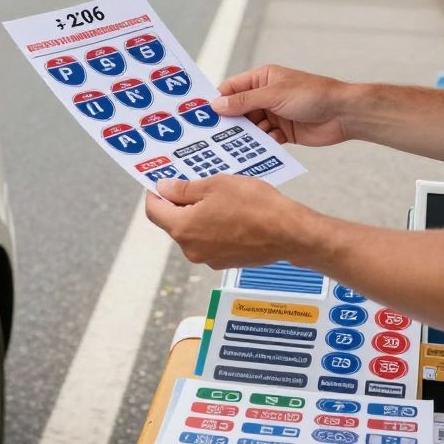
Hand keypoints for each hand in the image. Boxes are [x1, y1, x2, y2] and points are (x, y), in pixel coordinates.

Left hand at [144, 176, 311, 269]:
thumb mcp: (215, 185)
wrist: (288, 232)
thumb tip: (163, 188)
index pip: (154, 211)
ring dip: (198, 213)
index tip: (161, 182)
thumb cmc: (255, 206)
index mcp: (183, 229)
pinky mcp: (224, 261)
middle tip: (194, 183)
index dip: (155, 193)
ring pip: (193, 231)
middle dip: (179, 202)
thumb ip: (184, 189)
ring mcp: (208, 258)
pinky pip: (209, 240)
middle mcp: (191, 249)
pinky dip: (213, 226)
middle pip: (173, 222)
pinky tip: (230, 211)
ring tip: (218, 195)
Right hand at [212, 64, 351, 147]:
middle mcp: (265, 96)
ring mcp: (274, 114)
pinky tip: (261, 148)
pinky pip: (265, 139)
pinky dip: (263, 143)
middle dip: (230, 122)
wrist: (344, 114)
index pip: (232, 89)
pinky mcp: (284, 132)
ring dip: (247, 135)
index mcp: (262, 79)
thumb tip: (217, 104)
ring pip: (251, 127)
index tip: (201, 115)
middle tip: (214, 135)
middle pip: (239, 110)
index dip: (217, 100)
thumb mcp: (273, 95)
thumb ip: (244, 101)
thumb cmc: (312, 94)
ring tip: (238, 144)